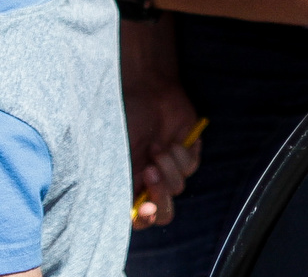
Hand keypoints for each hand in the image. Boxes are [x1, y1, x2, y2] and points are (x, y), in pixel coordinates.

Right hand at [122, 78, 202, 228]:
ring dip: (169, 165)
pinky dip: (183, 154)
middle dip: (162, 196)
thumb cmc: (127, 119)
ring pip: (178, 187)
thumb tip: (127, 211)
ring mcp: (170, 168)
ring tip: (158, 144)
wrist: (149, 90)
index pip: (139, 219)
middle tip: (152, 171)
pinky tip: (174, 139)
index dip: (144, 219)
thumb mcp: (116, 152)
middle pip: (164, 212)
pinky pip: (191, 167)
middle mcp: (150, 181)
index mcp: (129, 185)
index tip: (145, 207)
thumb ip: (120, 183)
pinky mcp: (187, 154)